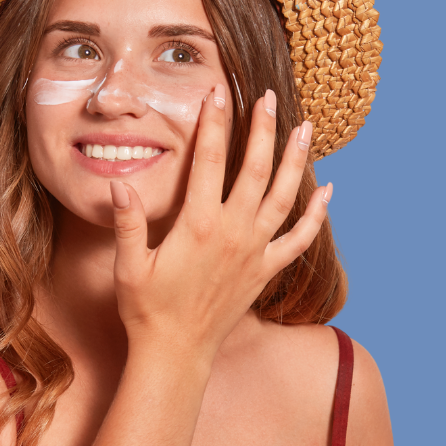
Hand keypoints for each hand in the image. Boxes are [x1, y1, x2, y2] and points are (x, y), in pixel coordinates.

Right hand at [108, 83, 331, 360]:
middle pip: (255, 169)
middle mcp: (233, 233)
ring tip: (305, 127)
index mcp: (198, 225)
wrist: (177, 353)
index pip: (209, 161)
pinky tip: (327, 191)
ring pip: (283, 196)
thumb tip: (118, 183)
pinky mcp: (266, 271)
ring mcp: (255, 252)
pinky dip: (316, 215)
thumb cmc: (147, 310)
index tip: (218, 92)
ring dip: (296, 160)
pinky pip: (299, 239)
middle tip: (266, 97)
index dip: (214, 123)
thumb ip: (128, 223)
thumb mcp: (129, 266)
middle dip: (262, 129)